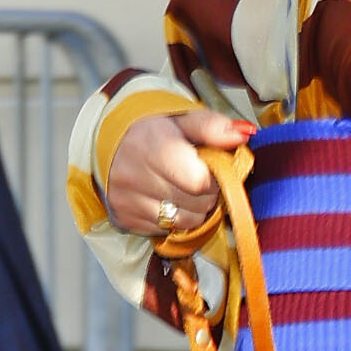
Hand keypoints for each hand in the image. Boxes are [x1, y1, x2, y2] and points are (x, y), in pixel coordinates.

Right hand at [101, 106, 245, 240]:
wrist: (106, 141)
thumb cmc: (151, 130)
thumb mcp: (182, 119)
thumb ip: (213, 127)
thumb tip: (244, 134)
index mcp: (152, 145)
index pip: (199, 182)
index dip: (214, 179)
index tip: (212, 169)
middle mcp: (134, 175)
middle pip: (195, 205)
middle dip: (207, 195)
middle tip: (199, 179)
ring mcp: (127, 200)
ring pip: (183, 222)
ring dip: (193, 210)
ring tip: (185, 190)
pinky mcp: (123, 218)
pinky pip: (165, 230)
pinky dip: (173, 219)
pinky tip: (166, 200)